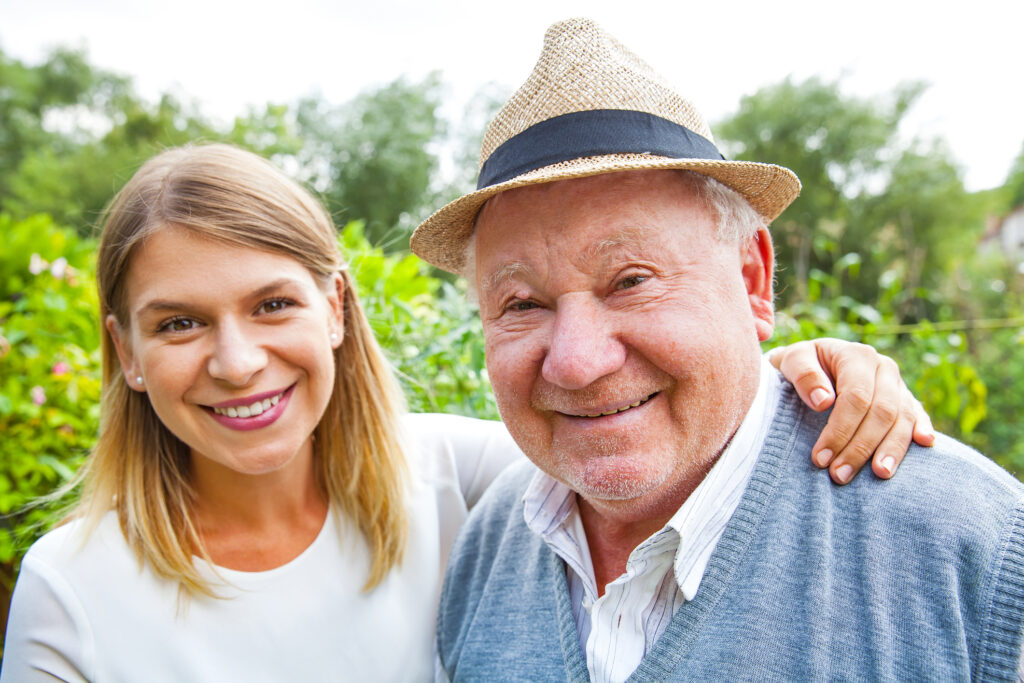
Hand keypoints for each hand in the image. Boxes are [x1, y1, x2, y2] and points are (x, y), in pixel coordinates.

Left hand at [768, 339, 934, 484]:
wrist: (812, 362)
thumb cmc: (799, 365)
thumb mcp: (791, 360)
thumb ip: (803, 374)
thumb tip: (823, 401)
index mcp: (856, 356)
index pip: (856, 397)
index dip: (840, 430)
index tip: (820, 458)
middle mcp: (883, 368)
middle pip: (881, 412)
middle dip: (861, 447)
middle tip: (839, 475)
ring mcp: (898, 384)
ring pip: (903, 418)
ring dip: (891, 449)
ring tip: (880, 474)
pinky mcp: (906, 399)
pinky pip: (918, 415)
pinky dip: (923, 429)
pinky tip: (925, 445)